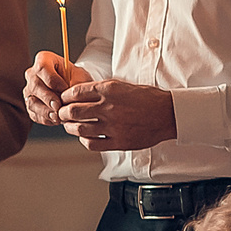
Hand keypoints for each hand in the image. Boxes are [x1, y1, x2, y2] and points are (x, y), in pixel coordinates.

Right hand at [25, 52, 81, 125]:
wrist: (75, 89)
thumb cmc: (77, 79)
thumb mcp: (81, 77)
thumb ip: (76, 84)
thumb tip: (69, 97)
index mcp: (44, 60)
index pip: (42, 68)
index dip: (53, 80)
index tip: (65, 89)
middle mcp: (32, 74)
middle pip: (35, 85)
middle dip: (48, 98)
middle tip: (59, 106)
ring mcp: (29, 91)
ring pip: (32, 101)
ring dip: (45, 111)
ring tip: (58, 116)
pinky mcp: (30, 105)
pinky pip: (34, 113)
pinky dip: (45, 118)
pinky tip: (55, 120)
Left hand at [57, 78, 177, 151]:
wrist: (168, 114)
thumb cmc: (146, 98)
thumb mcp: (122, 86)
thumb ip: (101, 90)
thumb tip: (78, 93)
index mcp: (109, 90)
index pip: (75, 92)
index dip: (64, 97)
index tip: (62, 100)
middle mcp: (108, 107)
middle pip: (72, 111)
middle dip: (62, 113)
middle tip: (61, 114)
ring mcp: (113, 126)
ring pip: (79, 129)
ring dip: (70, 128)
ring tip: (70, 126)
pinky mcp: (119, 142)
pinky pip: (92, 144)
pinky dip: (83, 141)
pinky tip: (84, 137)